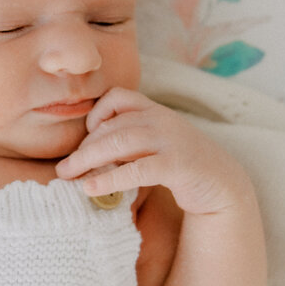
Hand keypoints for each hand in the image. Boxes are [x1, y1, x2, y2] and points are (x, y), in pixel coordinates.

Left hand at [55, 87, 250, 215]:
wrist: (221, 183)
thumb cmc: (178, 164)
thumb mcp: (153, 144)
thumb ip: (128, 140)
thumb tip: (86, 153)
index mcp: (155, 111)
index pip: (118, 97)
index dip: (97, 113)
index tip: (86, 137)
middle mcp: (162, 120)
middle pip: (112, 126)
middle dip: (83, 148)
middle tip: (63, 168)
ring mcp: (171, 141)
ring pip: (120, 143)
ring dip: (89, 159)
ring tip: (69, 175)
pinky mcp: (177, 166)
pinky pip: (137, 170)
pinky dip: (110, 178)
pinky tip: (91, 188)